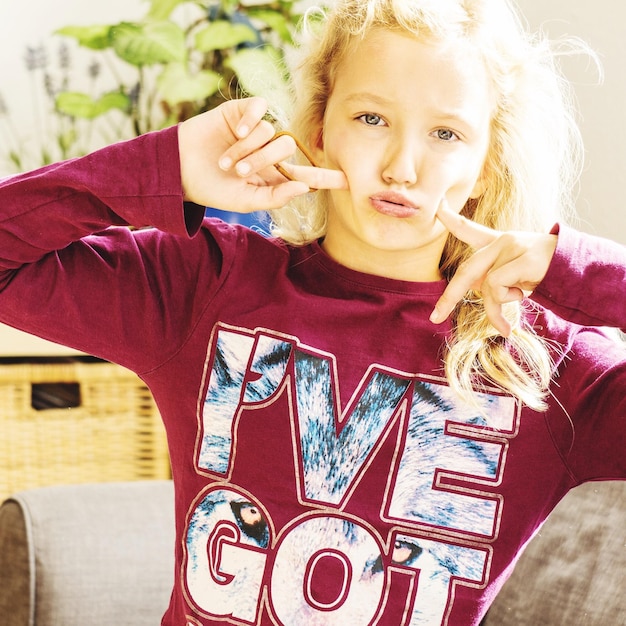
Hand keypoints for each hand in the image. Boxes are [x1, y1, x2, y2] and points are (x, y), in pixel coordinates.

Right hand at [178, 97, 346, 211]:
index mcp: (273, 176)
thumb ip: (275, 196)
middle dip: (264, 161)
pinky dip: (250, 123)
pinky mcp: (241, 113)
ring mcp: (256, 131)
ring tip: (226, 160)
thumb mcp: (245, 200)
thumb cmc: (213, 189)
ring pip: (272, 131)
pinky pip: (260, 110)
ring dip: (248, 148)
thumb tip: (305, 186)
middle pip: (287, 148)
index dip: (326, 176)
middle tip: (239, 171)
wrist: (180, 170)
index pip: (306, 175)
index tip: (348, 180)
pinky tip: (235, 132)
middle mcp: (268, 152)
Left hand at [430, 200, 557, 336]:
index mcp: (500, 243)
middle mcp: (503, 241)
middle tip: (436, 317)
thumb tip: (472, 286)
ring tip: (509, 317)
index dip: (451, 220)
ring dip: (494, 309)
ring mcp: (513, 247)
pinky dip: (502, 306)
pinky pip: (497, 287)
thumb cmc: (547, 275)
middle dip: (449, 297)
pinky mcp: (523, 258)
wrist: (582, 271)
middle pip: (466, 270)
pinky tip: (520, 303)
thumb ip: (493, 278)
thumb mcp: (517, 278)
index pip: (471, 231)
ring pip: (485, 286)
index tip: (437, 209)